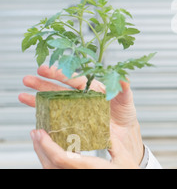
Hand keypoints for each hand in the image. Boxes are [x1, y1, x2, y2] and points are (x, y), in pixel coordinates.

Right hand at [19, 65, 144, 167]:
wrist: (125, 134)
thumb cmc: (125, 113)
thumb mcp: (126, 99)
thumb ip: (123, 88)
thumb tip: (123, 77)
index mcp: (92, 88)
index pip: (74, 79)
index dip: (61, 74)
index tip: (46, 69)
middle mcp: (81, 97)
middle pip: (59, 89)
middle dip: (43, 84)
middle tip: (28, 79)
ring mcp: (76, 110)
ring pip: (54, 103)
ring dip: (38, 99)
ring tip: (22, 96)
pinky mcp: (73, 124)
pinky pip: (56, 119)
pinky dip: (44, 116)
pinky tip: (34, 114)